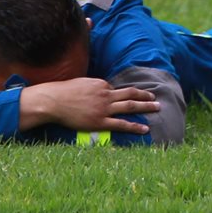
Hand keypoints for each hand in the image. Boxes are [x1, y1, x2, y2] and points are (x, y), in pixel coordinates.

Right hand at [19, 78, 159, 134]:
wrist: (53, 101)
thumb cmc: (64, 92)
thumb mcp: (82, 83)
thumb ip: (94, 86)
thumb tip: (102, 89)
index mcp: (102, 84)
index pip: (115, 90)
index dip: (115, 95)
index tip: (115, 100)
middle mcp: (106, 95)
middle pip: (130, 94)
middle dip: (145, 96)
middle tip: (156, 98)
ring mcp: (104, 108)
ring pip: (130, 106)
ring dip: (146, 107)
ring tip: (157, 108)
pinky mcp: (100, 122)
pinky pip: (121, 124)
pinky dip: (134, 126)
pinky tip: (144, 129)